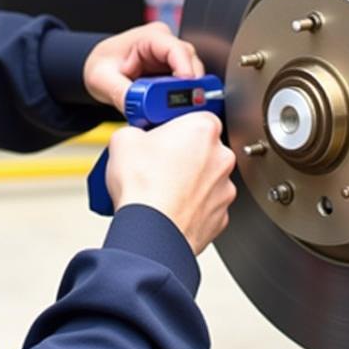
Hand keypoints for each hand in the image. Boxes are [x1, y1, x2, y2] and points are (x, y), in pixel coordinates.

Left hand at [83, 22, 203, 112]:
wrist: (99, 68)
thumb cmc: (101, 64)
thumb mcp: (101, 79)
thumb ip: (120, 93)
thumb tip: (139, 108)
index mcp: (150, 36)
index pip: (176, 49)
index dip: (186, 68)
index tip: (186, 90)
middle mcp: (166, 44)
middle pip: (191, 64)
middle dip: (188, 88)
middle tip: (179, 110)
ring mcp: (172, 59)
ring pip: (192, 77)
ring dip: (184, 96)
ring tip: (170, 113)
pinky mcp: (173, 74)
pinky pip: (184, 87)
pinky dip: (179, 100)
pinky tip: (169, 111)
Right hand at [105, 112, 235, 254]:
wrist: (151, 233)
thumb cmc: (144, 188)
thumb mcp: (123, 140)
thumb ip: (134, 130)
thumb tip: (132, 136)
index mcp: (203, 128)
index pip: (195, 115)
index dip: (175, 124)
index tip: (162, 131)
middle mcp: (221, 157)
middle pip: (202, 148)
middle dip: (181, 153)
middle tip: (156, 162)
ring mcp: (224, 188)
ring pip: (206, 178)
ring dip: (188, 182)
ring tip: (159, 189)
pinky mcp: (220, 216)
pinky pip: (205, 205)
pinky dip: (191, 207)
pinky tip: (169, 208)